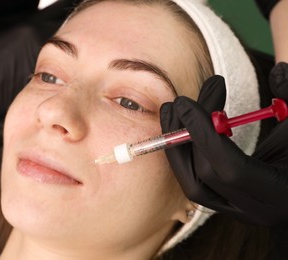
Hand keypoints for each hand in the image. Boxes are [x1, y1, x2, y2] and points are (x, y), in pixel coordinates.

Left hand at [160, 74, 287, 225]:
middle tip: (178, 103)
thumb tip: (277, 71)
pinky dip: (186, 156)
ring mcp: (239, 213)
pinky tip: (184, 129)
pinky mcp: (227, 206)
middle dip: (186, 137)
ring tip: (172, 112)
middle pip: (203, 179)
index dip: (204, 135)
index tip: (185, 103)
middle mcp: (256, 211)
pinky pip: (196, 182)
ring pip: (193, 185)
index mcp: (280, 194)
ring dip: (178, 147)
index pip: (231, 170)